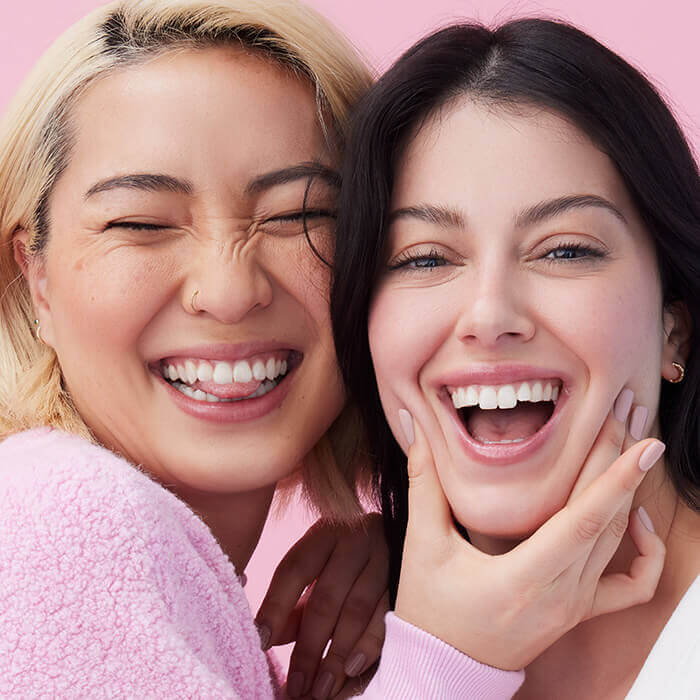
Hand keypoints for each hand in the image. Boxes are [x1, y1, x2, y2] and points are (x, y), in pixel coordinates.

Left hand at [255, 513, 388, 698]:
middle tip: (297, 684)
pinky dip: (368, 646)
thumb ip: (295, 603)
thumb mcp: (318, 570)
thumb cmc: (347, 559)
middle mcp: (355, 540)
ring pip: (356, 611)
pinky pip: (387, 617)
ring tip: (321, 689)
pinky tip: (352, 670)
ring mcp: (385, 558)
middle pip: (326, 597)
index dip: (276, 606)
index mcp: (325, 533)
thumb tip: (269, 638)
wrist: (399, 537)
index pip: (295, 569)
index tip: (261, 642)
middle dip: (309, 647)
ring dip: (336, 655)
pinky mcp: (407, 578)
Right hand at [395, 390, 665, 669]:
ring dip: (629, 490)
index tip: (642, 442)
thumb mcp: (422, 544)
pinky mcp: (578, 610)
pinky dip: (643, 553)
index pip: (582, 521)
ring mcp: (574, 604)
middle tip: (631, 412)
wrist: (446, 667)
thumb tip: (414, 427)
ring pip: (618, 542)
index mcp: (523, 577)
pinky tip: (633, 519)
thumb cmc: (431, 609)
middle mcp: (560, 593)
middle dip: (622, 461)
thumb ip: (424, 481)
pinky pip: (629, 586)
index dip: (615, 479)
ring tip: (633, 444)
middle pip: (607, 520)